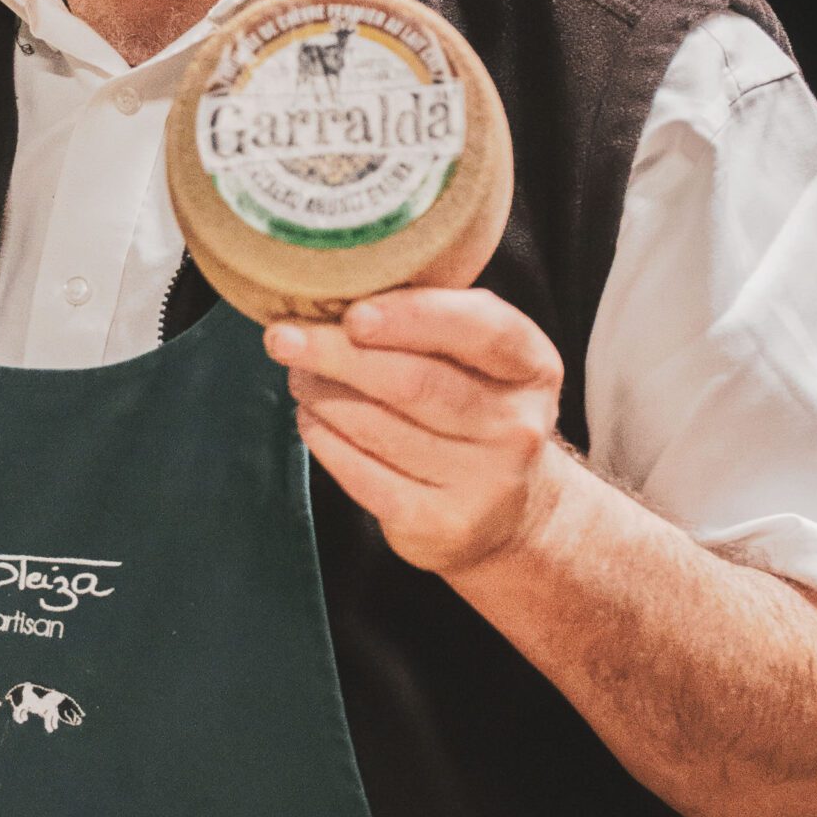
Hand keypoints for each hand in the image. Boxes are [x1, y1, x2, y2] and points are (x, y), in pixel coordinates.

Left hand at [267, 289, 569, 577]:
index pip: (480, 330)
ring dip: (322, 393)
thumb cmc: (477, 409)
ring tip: (298, 373)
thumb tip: (339, 293)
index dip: (412, 317)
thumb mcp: (480, 359)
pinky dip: (325, 439)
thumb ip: (433, 320)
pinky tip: (311, 418)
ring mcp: (482, 482)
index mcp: (532, 367)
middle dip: (337, 354)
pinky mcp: (438, 523)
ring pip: (378, 427)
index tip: (353, 313)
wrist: (510, 513)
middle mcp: (517, 426)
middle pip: (414, 382)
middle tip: (284, 337)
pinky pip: (362, 473)